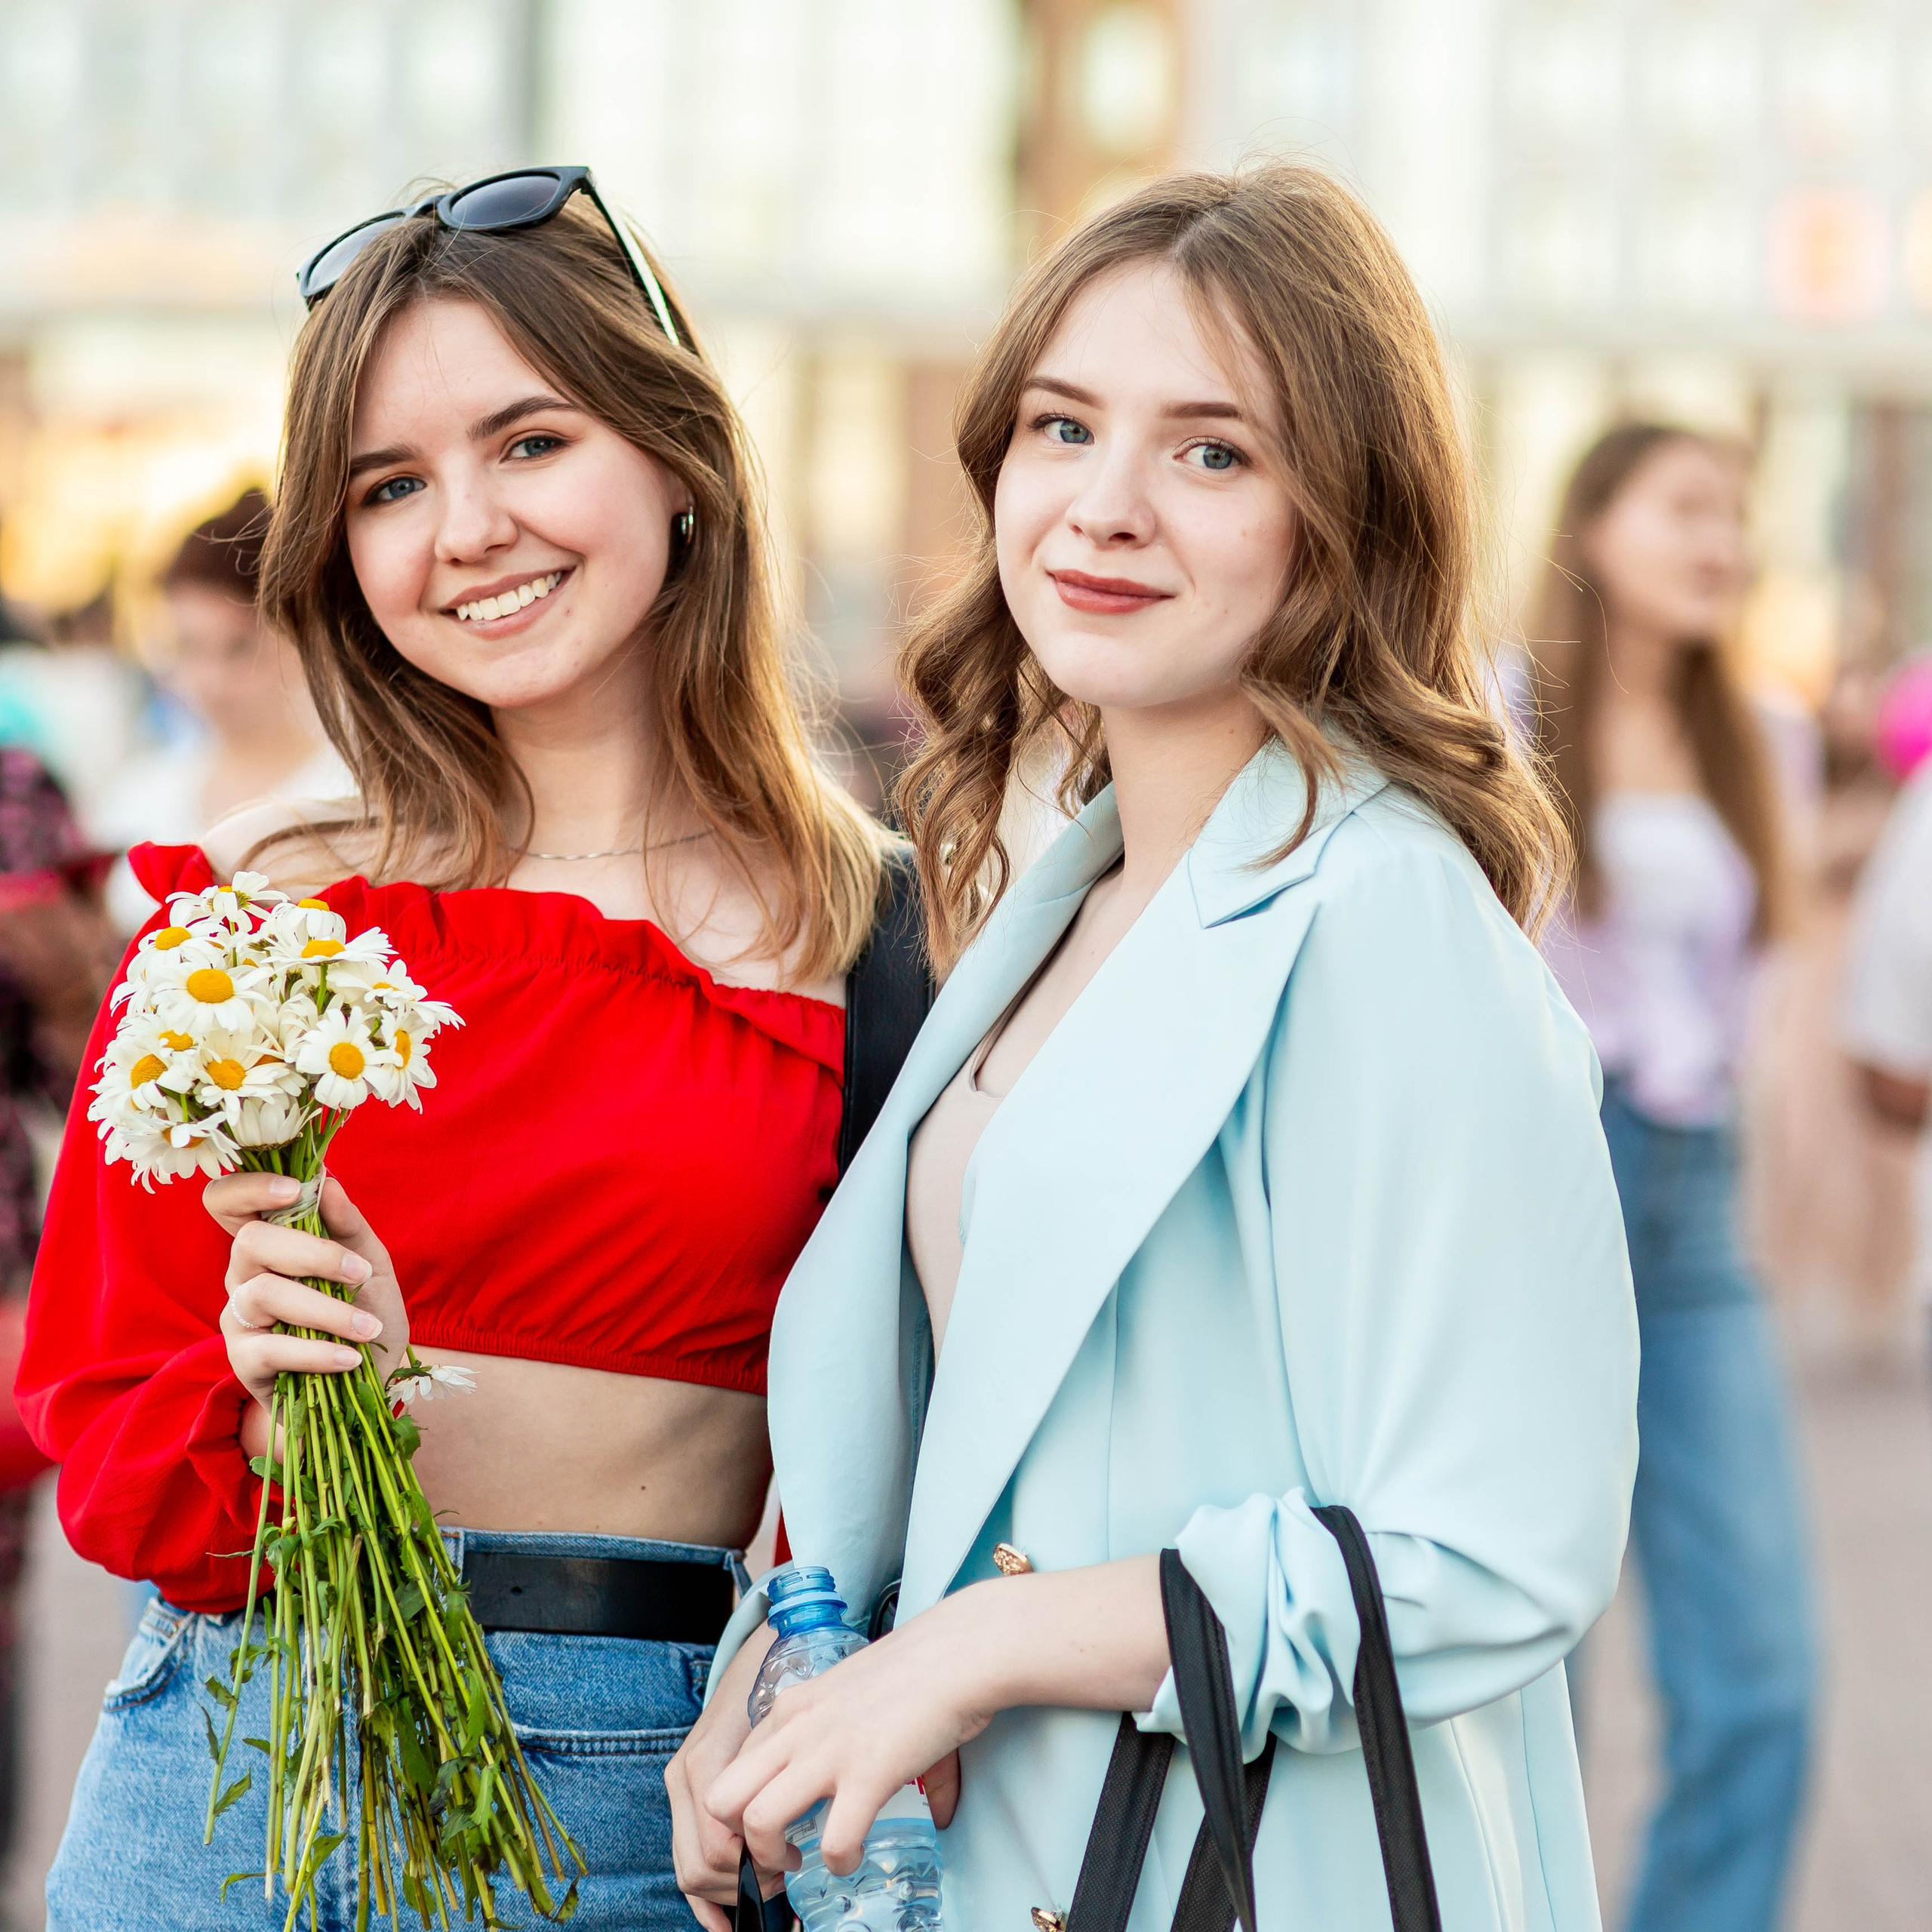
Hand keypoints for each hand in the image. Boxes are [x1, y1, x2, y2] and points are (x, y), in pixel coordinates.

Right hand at [208, 1174, 407, 1427]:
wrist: (367, 1379)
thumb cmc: (365, 1310)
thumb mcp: (371, 1264)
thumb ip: (348, 1224)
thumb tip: (327, 1181)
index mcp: (271, 1240)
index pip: (227, 1200)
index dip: (248, 1187)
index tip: (295, 1189)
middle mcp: (244, 1273)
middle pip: (250, 1241)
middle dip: (312, 1254)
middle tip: (360, 1274)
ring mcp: (238, 1316)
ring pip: (264, 1294)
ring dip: (326, 1310)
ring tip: (369, 1329)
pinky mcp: (243, 1360)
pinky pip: (270, 1348)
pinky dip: (317, 1352)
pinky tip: (349, 1358)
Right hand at [668, 1627, 783, 1931]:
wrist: (766, 1649)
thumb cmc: (789, 1687)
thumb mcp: (798, 1727)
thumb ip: (797, 1777)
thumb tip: (824, 1842)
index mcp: (710, 1762)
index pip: (721, 1844)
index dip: (758, 1866)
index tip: (793, 1864)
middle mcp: (688, 1774)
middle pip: (702, 1864)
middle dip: (743, 1884)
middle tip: (784, 1878)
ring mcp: (681, 1781)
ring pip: (690, 1867)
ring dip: (728, 1889)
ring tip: (771, 1882)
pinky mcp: (685, 1787)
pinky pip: (684, 1855)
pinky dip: (703, 1896)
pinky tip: (725, 1922)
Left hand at [705, 1605, 976, 1878]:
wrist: (957, 1651)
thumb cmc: (918, 1669)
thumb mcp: (857, 1694)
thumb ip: (858, 1737)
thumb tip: (899, 1791)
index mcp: (791, 1709)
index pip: (730, 1769)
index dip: (738, 1813)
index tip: (768, 1831)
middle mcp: (798, 1728)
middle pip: (720, 1797)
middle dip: (736, 1840)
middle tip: (772, 1854)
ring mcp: (829, 1751)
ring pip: (758, 1822)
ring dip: (773, 1858)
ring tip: (802, 1863)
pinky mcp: (868, 1774)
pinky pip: (833, 1841)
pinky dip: (839, 1862)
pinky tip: (853, 1858)